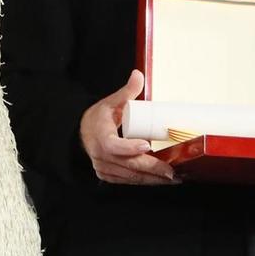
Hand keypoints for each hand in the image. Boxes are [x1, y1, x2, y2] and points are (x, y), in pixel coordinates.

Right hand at [79, 70, 175, 185]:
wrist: (82, 134)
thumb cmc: (99, 118)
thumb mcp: (111, 102)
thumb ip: (126, 91)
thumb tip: (138, 75)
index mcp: (100, 136)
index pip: (113, 145)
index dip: (129, 147)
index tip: (146, 145)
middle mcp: (100, 156)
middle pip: (128, 165)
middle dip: (152, 169)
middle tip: (172, 170)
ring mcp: (104, 168)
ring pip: (130, 176)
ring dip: (152, 178)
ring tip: (172, 177)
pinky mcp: (108, 176)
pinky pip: (128, 181)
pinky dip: (144, 181)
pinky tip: (159, 180)